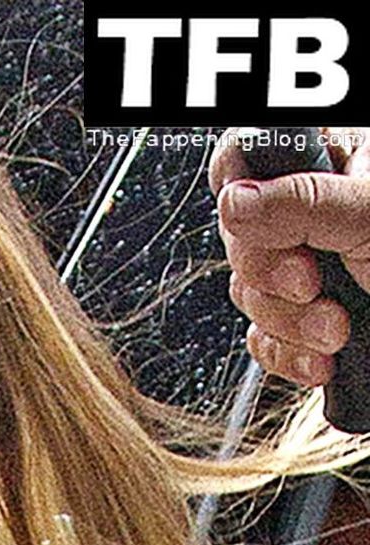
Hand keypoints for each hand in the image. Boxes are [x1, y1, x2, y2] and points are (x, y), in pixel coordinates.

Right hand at [210, 128, 369, 387]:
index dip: (238, 187)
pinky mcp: (304, 322)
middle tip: (313, 285)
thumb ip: (303, 202)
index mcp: (334, 160)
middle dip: (272, 274)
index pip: (249, 156)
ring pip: (250, 293)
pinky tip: (324, 358)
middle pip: (241, 236)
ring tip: (338, 329)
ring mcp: (306, 268)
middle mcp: (312, 212)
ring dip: (289, 323)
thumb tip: (235, 202)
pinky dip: (288, 355)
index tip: (255, 220)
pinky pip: (263, 340)